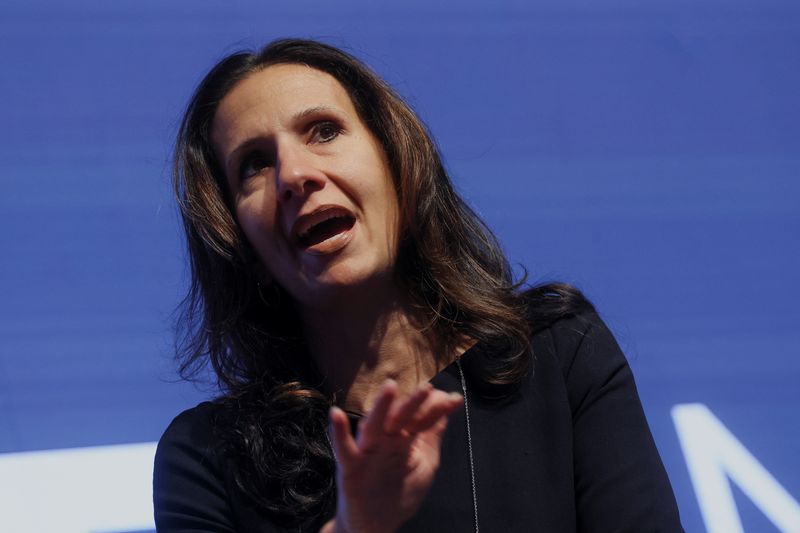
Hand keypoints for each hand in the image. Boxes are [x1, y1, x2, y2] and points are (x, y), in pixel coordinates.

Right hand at [321, 380, 462, 532]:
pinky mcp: (350, 468)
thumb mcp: (424, 462)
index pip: (421, 419)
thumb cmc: (398, 493)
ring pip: (373, 426)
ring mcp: (367, 453)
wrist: (375, 526)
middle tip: (427, 388)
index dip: (436, 409)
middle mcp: (385, 441)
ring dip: (380, 407)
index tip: (455, 399)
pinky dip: (338, 433)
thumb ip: (432, 434)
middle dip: (413, 402)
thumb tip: (447, 404)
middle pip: (399, 417)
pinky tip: (336, 415)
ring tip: (389, 388)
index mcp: (403, 439)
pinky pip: (343, 450)